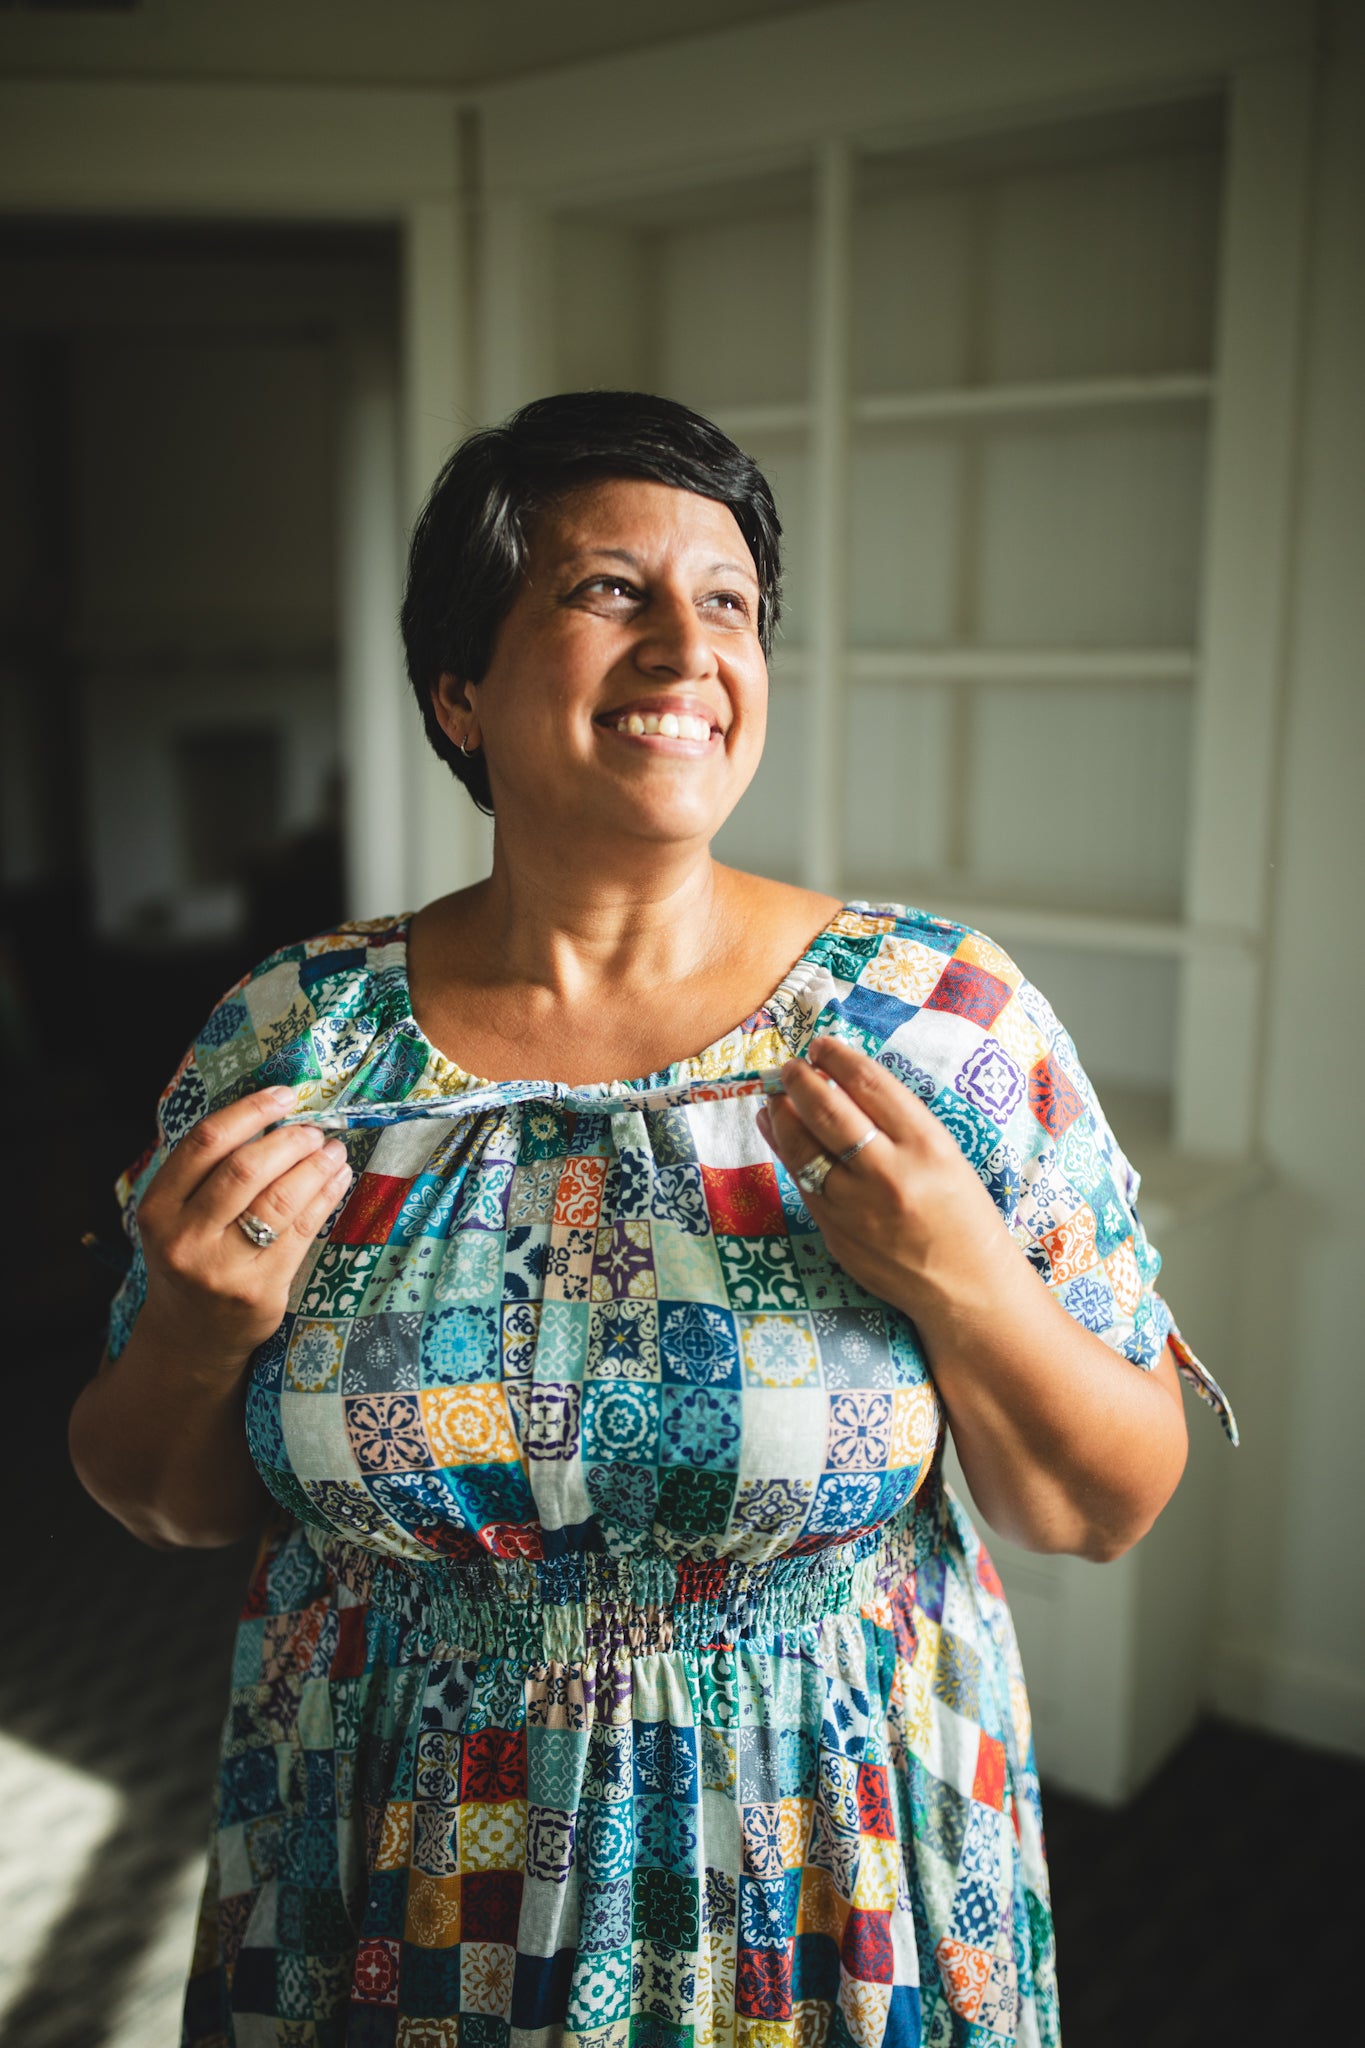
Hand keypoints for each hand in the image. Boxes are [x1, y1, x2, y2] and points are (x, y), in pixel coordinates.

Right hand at [135, 1086, 352, 1366]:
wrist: (191, 1337)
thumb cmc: (193, 1259)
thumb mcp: (177, 1217)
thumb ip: (208, 1173)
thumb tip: (273, 1115)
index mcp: (158, 1209)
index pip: (205, 1143)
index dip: (250, 1111)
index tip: (285, 1095)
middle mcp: (184, 1238)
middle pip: (245, 1169)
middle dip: (289, 1140)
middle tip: (315, 1130)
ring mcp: (221, 1268)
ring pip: (279, 1199)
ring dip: (315, 1166)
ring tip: (334, 1151)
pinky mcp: (259, 1290)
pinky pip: (302, 1231)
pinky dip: (326, 1196)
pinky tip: (338, 1180)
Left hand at [756, 1036, 1013, 1332]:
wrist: (966, 1287)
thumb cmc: (962, 1214)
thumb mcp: (945, 1156)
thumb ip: (896, 1123)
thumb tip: (837, 1082)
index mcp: (928, 1146)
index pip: (871, 1085)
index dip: (839, 1058)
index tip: (821, 1045)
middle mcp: (891, 1174)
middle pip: (829, 1111)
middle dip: (800, 1080)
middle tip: (789, 1066)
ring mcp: (858, 1207)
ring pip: (803, 1147)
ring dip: (782, 1113)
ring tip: (775, 1096)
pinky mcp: (837, 1233)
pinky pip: (802, 1181)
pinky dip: (784, 1149)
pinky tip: (775, 1131)